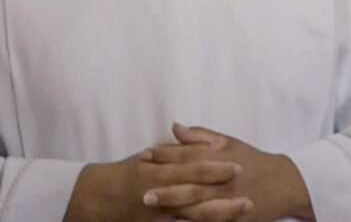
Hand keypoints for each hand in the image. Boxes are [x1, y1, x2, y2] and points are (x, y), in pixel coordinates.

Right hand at [64, 149, 247, 221]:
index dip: (216, 169)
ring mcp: (157, 218)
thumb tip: (208, 141)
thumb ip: (180, 148)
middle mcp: (161, 196)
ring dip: (215, 219)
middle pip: (196, 199)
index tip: (239, 167)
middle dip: (223, 202)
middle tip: (249, 201)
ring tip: (237, 217)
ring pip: (190, 220)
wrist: (94, 199)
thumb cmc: (128, 173)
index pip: (194, 170)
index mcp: (162, 173)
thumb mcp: (152, 156)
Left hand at [143, 126, 311, 221]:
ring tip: (149, 204)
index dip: (167, 154)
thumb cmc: (253, 161)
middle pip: (191, 181)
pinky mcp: (229, 218)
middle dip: (165, 183)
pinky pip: (207, 221)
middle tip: (140, 186)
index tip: (145, 154)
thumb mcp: (230, 143)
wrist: (283, 184)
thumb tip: (175, 126)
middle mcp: (223, 179)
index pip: (191, 154)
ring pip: (196, 204)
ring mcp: (226, 200)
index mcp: (222, 157)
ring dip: (172, 203)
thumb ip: (202, 137)